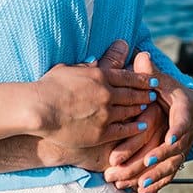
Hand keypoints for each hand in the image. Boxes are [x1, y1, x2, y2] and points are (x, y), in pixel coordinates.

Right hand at [31, 59, 156, 149]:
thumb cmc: (48, 87)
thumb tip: (95, 60)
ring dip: (141, 109)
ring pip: (131, 111)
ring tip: (148, 108)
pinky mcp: (102, 133)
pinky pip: (124, 130)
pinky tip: (142, 127)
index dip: (143, 78)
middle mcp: (108, 93)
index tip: (152, 80)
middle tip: (153, 94)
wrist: (39, 109)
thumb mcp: (69, 69)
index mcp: (101, 75)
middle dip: (145, 93)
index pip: (128, 76)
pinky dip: (135, 128)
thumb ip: (86, 66)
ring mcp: (106, 114)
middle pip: (133, 93)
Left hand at [103, 51, 192, 192]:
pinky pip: (168, 175)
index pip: (182, 121)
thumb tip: (142, 56)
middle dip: (158, 158)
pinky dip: (156, 185)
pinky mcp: (176, 159)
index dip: (178, 130)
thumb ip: (151, 73)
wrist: (189, 107)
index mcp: (184, 109)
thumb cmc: (170, 91)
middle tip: (142, 164)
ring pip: (171, 165)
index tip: (170, 138)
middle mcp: (187, 131)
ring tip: (137, 184)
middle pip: (174, 148)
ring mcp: (183, 147)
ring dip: (154, 176)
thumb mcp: (163, 80)